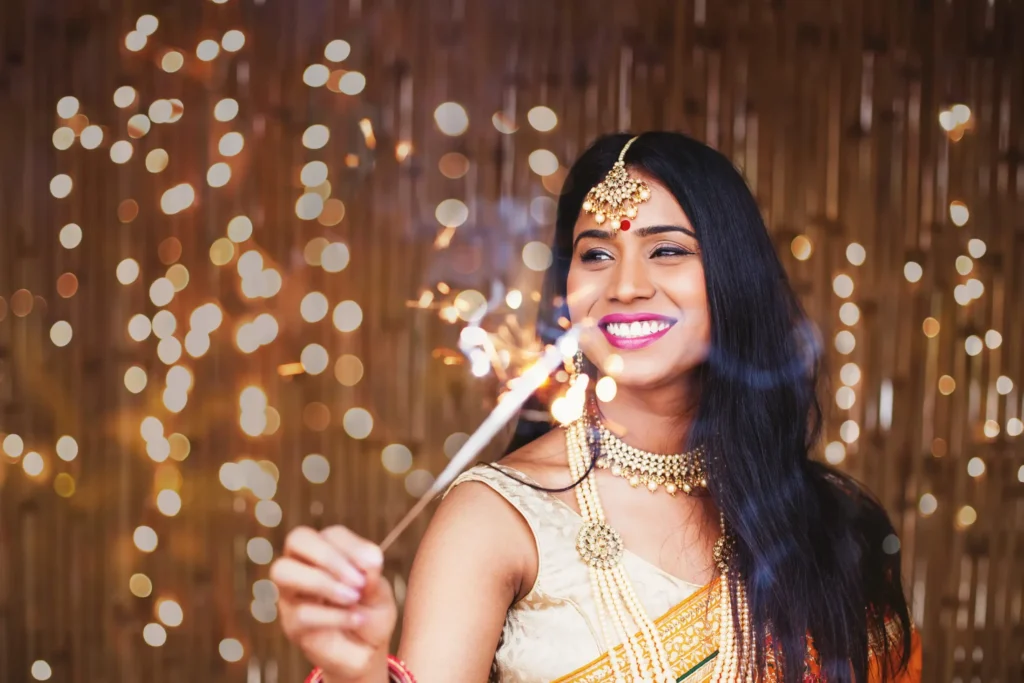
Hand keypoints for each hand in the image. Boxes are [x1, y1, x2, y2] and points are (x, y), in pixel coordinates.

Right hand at [272, 526, 396, 682]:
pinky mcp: (291, 624)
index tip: (376, 566)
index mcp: (328, 551)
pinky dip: (335, 615)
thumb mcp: (380, 594)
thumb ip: (373, 578)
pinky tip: (357, 619)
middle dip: (329, 556)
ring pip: (284, 571)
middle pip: (297, 539)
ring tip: (352, 598)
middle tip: (358, 581)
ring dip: (322, 581)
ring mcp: (292, 595)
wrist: (366, 651)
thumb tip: (368, 564)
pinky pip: (302, 612)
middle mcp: (304, 567)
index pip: (331, 534)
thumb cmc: (371, 613)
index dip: (353, 547)